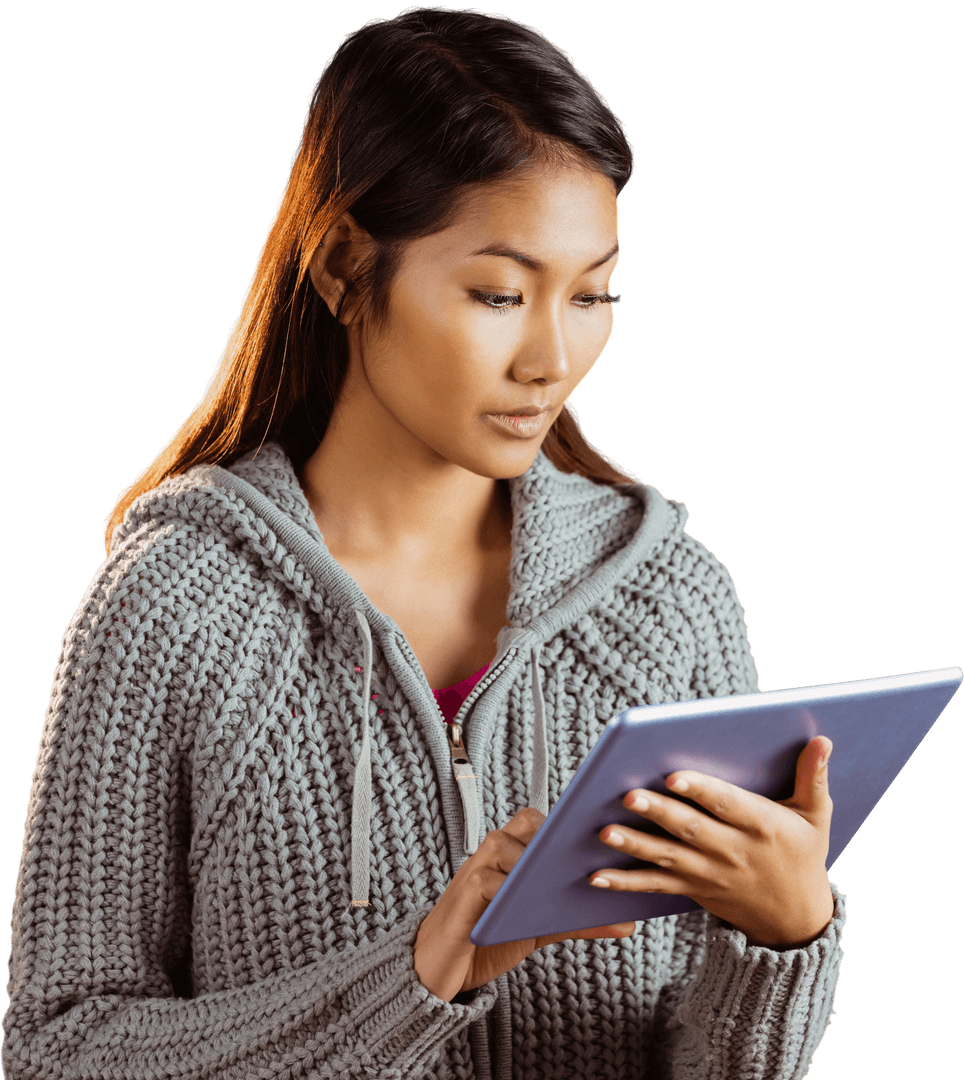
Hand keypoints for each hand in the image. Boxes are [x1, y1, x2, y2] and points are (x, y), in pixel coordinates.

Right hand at [414, 806, 636, 1001]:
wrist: (437, 967)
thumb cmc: (486, 938)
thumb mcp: (538, 929)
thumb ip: (576, 921)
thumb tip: (628, 924)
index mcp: (511, 853)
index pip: (540, 820)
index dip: (568, 820)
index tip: (602, 827)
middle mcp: (492, 852)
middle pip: (527, 823)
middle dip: (556, 835)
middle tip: (590, 855)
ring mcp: (476, 868)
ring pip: (508, 845)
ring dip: (536, 862)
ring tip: (562, 881)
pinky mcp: (465, 892)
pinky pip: (492, 881)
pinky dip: (513, 890)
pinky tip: (532, 907)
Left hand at [591, 736, 835, 948]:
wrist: (796, 920)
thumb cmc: (803, 855)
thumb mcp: (816, 817)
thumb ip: (813, 778)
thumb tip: (821, 740)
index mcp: (761, 826)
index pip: (726, 804)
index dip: (700, 790)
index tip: (673, 776)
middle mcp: (732, 850)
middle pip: (689, 829)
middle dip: (657, 813)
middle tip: (627, 796)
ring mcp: (709, 873)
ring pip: (666, 858)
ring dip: (634, 846)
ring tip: (604, 832)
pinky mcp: (692, 889)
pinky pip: (656, 886)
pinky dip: (625, 883)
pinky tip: (596, 877)